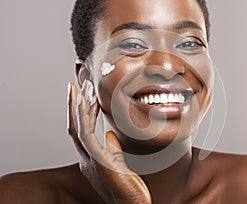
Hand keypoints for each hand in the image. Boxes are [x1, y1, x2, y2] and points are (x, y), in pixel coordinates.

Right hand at [67, 80, 150, 203]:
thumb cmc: (129, 189)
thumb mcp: (120, 165)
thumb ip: (113, 150)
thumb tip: (109, 133)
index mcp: (92, 159)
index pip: (82, 132)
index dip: (81, 114)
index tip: (86, 96)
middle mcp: (87, 159)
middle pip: (75, 127)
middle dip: (75, 106)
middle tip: (77, 86)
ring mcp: (90, 160)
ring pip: (77, 127)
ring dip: (78, 106)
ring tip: (80, 88)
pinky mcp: (98, 161)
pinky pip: (86, 134)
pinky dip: (84, 117)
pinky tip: (88, 102)